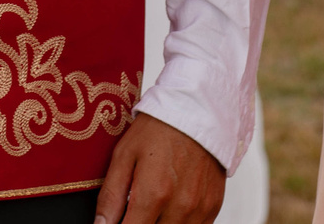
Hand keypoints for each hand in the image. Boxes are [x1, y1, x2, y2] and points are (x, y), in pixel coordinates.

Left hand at [95, 112, 223, 223]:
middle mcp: (180, 207)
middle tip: (135, 209)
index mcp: (154, 194)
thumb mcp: (124, 155)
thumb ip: (111, 196)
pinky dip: (179, 222)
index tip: (118, 220)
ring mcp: (200, 209)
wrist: (197, 111)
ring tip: (153, 205)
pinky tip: (171, 206)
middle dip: (141, 223)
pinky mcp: (213, 207)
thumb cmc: (158, 129)